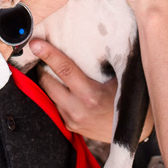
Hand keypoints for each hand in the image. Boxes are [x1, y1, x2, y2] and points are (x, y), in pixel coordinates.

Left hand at [33, 38, 154, 141]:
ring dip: (47, 80)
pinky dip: (55, 93)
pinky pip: (56, 105)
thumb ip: (105, 63)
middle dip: (40, 66)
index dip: (49, 54)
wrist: (133, 132)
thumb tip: (94, 35)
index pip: (65, 70)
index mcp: (91, 96)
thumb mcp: (120, 79)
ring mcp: (72, 120)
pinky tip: (60, 84)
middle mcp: (78, 109)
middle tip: (37, 51)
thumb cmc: (128, 100)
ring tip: (46, 66)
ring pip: (49, 95)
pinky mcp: (70, 126)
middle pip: (48, 82)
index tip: (35, 43)